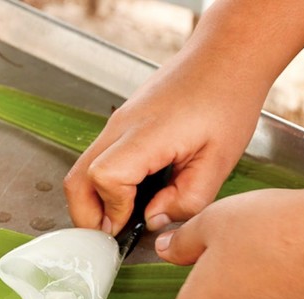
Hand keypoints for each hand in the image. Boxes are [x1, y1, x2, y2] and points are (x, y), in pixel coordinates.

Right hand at [64, 32, 268, 235]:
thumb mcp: (219, 161)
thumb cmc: (227, 101)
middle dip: (87, 216)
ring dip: (94, 200)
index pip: (103, 178)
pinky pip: (99, 158)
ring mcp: (118, 123)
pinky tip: (132, 194)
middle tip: (111, 236)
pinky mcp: (122, 123)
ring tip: (123, 218)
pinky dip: (104, 184)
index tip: (130, 224)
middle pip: (77, 179)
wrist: (225, 57)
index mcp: (146, 134)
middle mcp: (122, 127)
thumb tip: (153, 219)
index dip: (113, 209)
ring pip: (83, 169)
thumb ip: (186, 199)